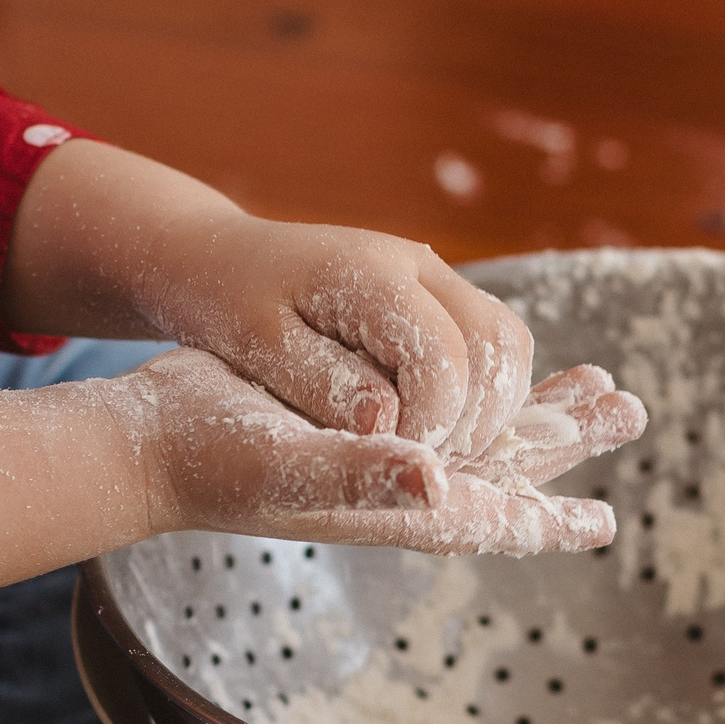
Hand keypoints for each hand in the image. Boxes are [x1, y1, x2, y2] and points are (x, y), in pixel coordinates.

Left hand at [6, 142, 534, 455]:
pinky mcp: (435, 295)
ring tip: (429, 451)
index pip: (445, 358)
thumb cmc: (225, 301)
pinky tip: (433, 427)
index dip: (431, 425)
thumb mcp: (259, 350)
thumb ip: (323, 385)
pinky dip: (480, 392)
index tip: (389, 459)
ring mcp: (433, 276)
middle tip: (420, 465)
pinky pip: (490, 344)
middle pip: (497, 347)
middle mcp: (418, 265)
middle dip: (473, 421)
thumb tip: (386, 423)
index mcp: (372, 275)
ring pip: (507, 344)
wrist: (216, 258)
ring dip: (488, 408)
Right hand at [131, 350, 645, 555]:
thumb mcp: (288, 466)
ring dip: (537, 408)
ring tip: (590, 381)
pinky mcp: (361, 419)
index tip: (604, 523)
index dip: (550, 521)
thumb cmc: (213, 459)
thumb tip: (437, 483)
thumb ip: (362, 476)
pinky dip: (482, 385)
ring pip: (482, 432)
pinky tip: (497, 368)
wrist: (153, 440)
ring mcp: (382, 454)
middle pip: (506, 468)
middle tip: (628, 407)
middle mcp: (400, 486)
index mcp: (396, 504)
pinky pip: (442, 404)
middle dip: (568, 439)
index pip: (493, 519)